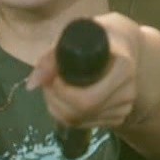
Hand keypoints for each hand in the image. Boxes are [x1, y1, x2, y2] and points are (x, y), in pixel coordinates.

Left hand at [25, 14, 159, 132]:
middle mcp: (127, 92)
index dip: (61, 93)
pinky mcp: (118, 118)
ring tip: (55, 86)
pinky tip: (66, 96)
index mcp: (123, 68)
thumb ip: (52, 58)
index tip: (53, 76)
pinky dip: (67, 113)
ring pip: (79, 121)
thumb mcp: (75, 35)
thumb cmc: (99, 35)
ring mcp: (124, 108)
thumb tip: (31, 85)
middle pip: (81, 113)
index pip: (87, 99)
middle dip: (55, 101)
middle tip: (47, 83)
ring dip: (58, 107)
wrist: (126, 46)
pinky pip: (84, 124)